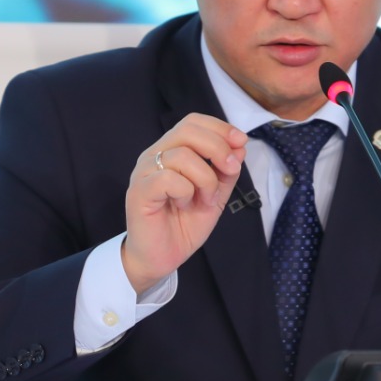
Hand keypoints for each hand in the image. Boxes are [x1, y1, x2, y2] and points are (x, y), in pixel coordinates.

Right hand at [123, 113, 246, 293]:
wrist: (162, 258)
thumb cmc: (184, 224)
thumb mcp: (216, 195)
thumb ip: (226, 171)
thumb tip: (240, 146)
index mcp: (171, 151)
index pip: (193, 122)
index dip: (219, 127)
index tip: (241, 141)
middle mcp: (155, 155)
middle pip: (187, 130)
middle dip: (218, 147)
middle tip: (231, 169)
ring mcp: (144, 172)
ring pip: (182, 156)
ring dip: (205, 179)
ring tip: (205, 200)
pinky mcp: (139, 191)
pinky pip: (169, 178)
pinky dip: (186, 192)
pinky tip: (184, 205)